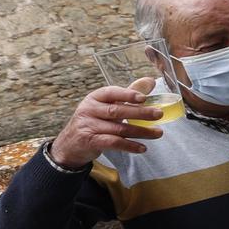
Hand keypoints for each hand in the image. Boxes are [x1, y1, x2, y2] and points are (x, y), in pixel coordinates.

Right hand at [49, 81, 167, 166]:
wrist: (70, 143)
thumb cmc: (94, 120)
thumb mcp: (107, 105)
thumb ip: (128, 95)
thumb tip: (150, 81)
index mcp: (95, 98)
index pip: (111, 92)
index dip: (128, 94)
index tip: (144, 98)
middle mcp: (89, 110)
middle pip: (117, 111)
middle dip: (140, 112)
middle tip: (159, 114)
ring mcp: (88, 126)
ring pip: (118, 128)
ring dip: (140, 131)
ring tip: (158, 133)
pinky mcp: (90, 141)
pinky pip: (113, 143)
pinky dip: (129, 145)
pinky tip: (142, 148)